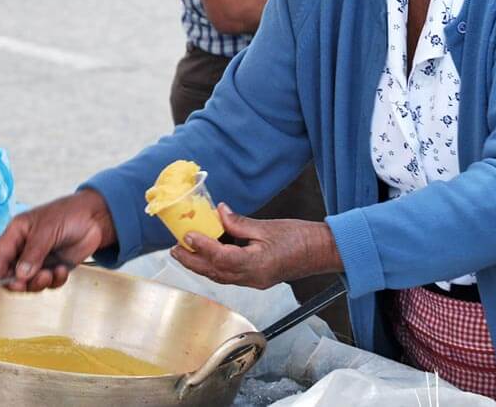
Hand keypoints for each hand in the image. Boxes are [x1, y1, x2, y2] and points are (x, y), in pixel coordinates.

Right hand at [0, 189, 115, 291]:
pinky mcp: (54, 268)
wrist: (96, 217)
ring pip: (29, 282)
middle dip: (18, 282)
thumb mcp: (46, 230)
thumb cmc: (68, 214)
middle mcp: (25, 249)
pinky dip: (54, 281)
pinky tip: (62, 271)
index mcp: (17, 233)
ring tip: (51, 273)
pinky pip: (48, 283)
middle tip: (26, 283)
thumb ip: (33, 253)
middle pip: (12, 274)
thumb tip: (20, 275)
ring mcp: (40, 260)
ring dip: (38, 282)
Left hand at [170, 203, 342, 289]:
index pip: (220, 258)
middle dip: (192, 262)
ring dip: (200, 265)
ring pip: (220, 276)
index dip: (201, 247)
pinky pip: (230, 275)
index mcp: (256, 265)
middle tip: (174, 250)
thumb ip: (239, 223)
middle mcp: (252, 278)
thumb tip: (219, 213)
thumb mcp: (267, 226)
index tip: (186, 236)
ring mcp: (254, 281)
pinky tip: (208, 254)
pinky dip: (215, 265)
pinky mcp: (257, 278)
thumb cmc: (299, 238)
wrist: (322, 252)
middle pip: (214, 273)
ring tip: (184, 252)